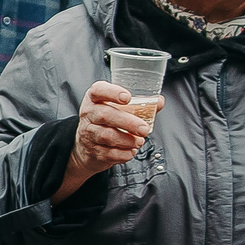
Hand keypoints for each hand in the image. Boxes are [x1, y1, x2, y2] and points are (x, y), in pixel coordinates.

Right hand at [55, 81, 148, 200]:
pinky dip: (124, 154)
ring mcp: (89, 133)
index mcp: (94, 99)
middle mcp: (89, 114)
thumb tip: (159, 101)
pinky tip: (131, 151)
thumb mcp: (116, 108)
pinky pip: (109, 153)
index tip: (127, 97)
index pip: (98, 90)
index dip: (112, 92)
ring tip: (139, 141)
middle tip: (144, 129)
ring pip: (107, 136)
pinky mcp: (93, 151)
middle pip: (105, 115)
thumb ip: (138, 104)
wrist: (86, 146)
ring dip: (127, 140)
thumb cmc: (106, 122)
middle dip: (128, 122)